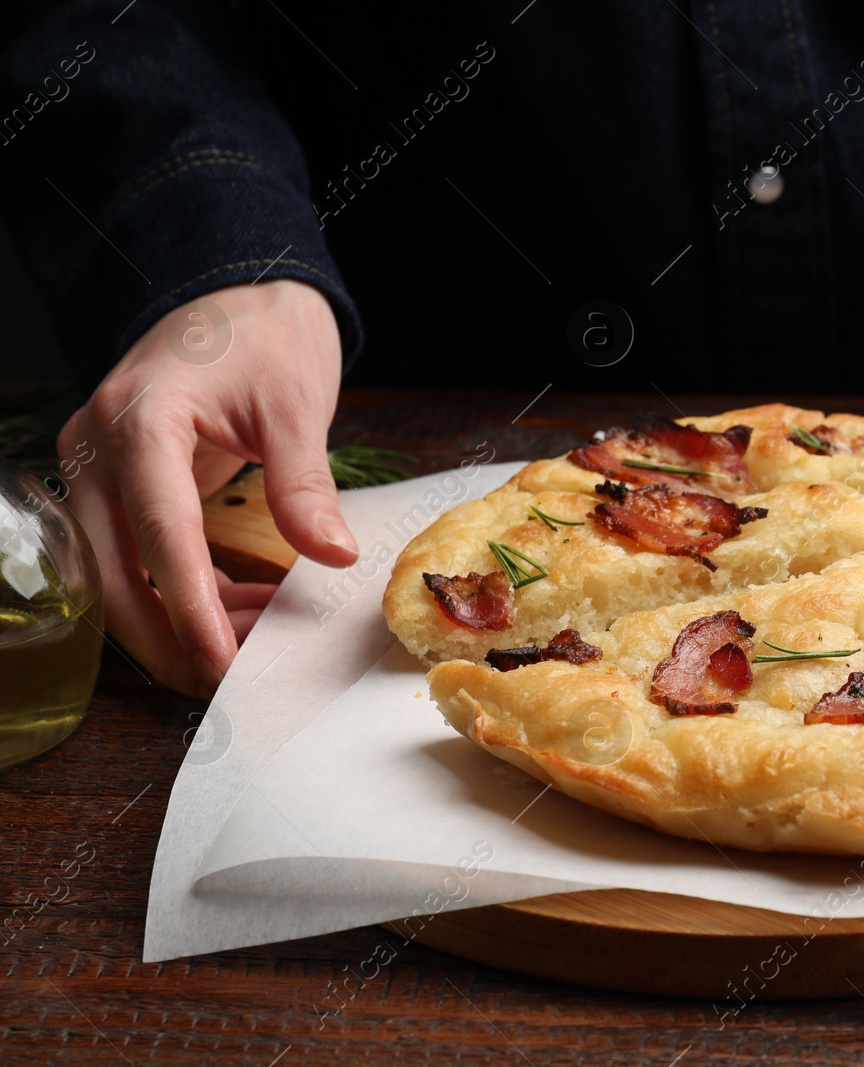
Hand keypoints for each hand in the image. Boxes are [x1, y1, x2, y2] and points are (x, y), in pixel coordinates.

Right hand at [58, 279, 356, 695]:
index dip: (190, 605)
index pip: (159, 530)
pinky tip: (244, 606)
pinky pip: (138, 556)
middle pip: (115, 571)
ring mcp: (97, 467)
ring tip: (254, 643)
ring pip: (118, 575)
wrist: (237, 292)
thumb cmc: (266, 335)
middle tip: (234, 680)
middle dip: (171, 635)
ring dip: (180, 619)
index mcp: (141, 419)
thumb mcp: (295, 404)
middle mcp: (98, 447)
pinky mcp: (115, 483)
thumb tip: (333, 556)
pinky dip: (186, 590)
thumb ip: (304, 483)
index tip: (223, 660)